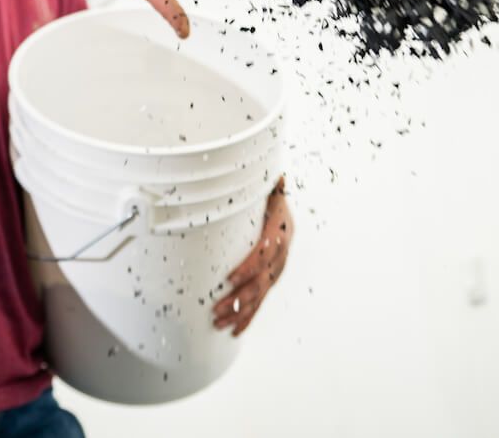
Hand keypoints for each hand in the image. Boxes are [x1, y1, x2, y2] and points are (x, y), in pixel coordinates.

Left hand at [212, 177, 291, 336]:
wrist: (281, 204)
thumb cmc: (266, 193)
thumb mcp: (265, 182)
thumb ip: (260, 177)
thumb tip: (259, 168)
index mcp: (280, 228)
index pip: (266, 252)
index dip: (250, 266)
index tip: (230, 278)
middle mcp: (282, 252)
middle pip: (261, 280)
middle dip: (238, 298)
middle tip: (216, 309)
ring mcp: (277, 267)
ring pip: (261, 294)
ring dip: (240, 311)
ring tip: (219, 323)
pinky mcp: (271, 277)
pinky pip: (261, 299)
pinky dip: (249, 316)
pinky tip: (235, 330)